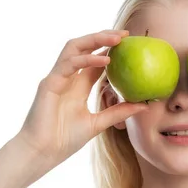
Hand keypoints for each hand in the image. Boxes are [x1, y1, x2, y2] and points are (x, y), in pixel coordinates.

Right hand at [18, 29, 148, 166]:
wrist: (43, 152)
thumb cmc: (65, 140)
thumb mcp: (98, 123)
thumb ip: (119, 112)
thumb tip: (145, 105)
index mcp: (78, 86)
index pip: (94, 60)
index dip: (110, 49)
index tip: (130, 43)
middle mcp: (67, 78)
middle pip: (84, 48)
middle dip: (103, 37)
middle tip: (125, 34)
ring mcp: (57, 78)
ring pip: (74, 48)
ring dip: (95, 40)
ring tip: (116, 39)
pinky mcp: (49, 83)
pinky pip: (68, 65)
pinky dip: (86, 60)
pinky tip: (105, 60)